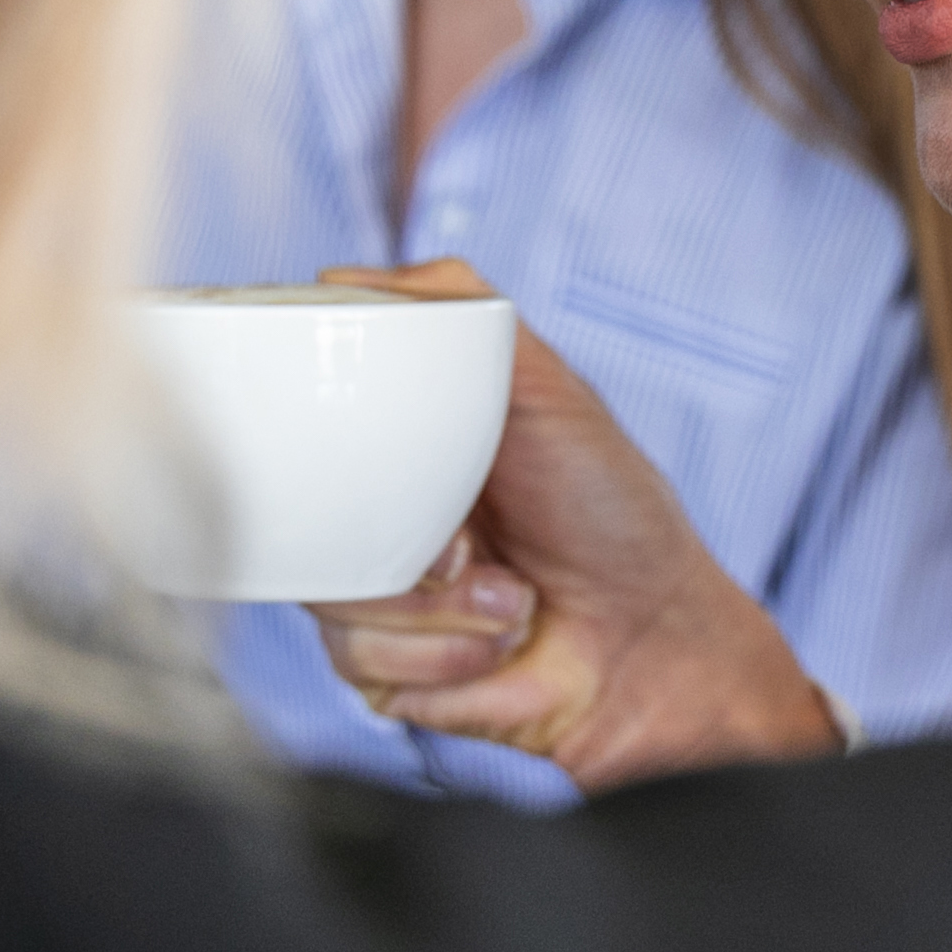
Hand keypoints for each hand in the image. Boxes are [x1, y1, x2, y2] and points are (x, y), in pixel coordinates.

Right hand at [300, 261, 843, 787]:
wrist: (654, 642)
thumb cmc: (614, 513)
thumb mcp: (548, 388)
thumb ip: (461, 314)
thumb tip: (343, 281)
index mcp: (398, 451)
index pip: (303, 432)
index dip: (317, 442)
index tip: (361, 454)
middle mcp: (376, 519)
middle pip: (296, 515)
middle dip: (395, 535)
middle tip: (465, 547)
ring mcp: (375, 595)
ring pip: (324, 593)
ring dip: (432, 605)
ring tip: (506, 594)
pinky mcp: (381, 670)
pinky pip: (355, 657)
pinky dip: (438, 653)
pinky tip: (493, 640)